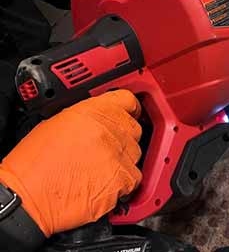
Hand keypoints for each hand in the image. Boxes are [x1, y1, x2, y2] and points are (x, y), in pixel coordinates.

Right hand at [0, 90, 141, 236]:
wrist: (27, 196)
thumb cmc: (34, 164)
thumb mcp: (58, 121)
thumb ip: (89, 115)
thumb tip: (102, 118)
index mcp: (94, 110)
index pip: (127, 100)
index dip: (130, 108)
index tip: (131, 114)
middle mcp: (110, 129)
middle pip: (134, 129)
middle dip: (123, 138)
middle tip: (106, 148)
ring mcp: (118, 154)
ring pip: (135, 154)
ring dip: (122, 160)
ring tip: (99, 168)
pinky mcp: (122, 179)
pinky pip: (134, 178)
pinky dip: (123, 183)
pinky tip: (103, 183)